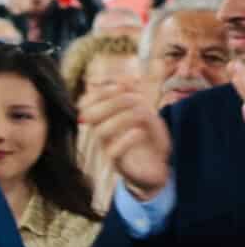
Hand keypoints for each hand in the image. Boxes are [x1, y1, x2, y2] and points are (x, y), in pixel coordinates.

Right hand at [79, 80, 172, 199]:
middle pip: (89, 115)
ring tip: (142, 113)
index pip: (86, 102)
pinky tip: (140, 132)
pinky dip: (127, 139)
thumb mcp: (146, 113)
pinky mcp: (119, 164)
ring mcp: (108, 149)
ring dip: (123, 117)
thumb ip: (136, 97)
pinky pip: (113, 152)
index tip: (123, 85)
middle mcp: (101, 134)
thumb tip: (129, 79)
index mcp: (104, 120)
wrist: (159, 168)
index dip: (101, 91)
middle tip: (136, 98)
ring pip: (101, 131)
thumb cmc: (149, 139)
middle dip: (113, 101)